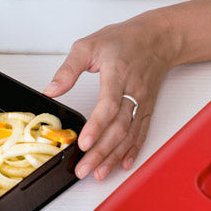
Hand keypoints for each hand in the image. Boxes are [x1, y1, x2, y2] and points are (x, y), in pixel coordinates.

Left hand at [43, 10, 178, 180]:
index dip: (96, 126)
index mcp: (117, 74)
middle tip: (84, 168)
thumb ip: (68, 69)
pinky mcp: (147, 108)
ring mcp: (142, 102)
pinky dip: (133, 151)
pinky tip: (123, 163)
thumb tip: (51, 90)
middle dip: (101, 152)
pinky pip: (141, 133)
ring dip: (114, 157)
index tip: (83, 143)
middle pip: (118, 127)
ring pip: (130, 135)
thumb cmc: (124, 40)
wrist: (158, 38)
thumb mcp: (89, 45)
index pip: (108, 105)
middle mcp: (133, 91)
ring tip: (99, 173)